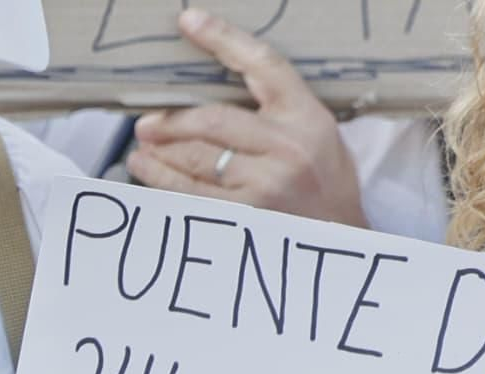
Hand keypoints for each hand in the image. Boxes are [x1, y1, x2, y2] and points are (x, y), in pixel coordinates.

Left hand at [127, 9, 368, 228]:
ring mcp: (266, 186)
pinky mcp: (247, 217)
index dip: (223, 39)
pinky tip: (149, 172)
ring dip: (160, 152)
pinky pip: (192, 195)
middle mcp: (287, 148)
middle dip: (172, 120)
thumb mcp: (317, 130)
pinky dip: (164, 182)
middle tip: (147, 123)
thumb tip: (212, 85)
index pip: (263, 65)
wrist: (340, 241)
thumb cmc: (326, 182)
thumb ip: (275, 106)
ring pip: (195, 159)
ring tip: (144, 148)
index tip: (189, 21)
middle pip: (213, 119)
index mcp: (307, 117)